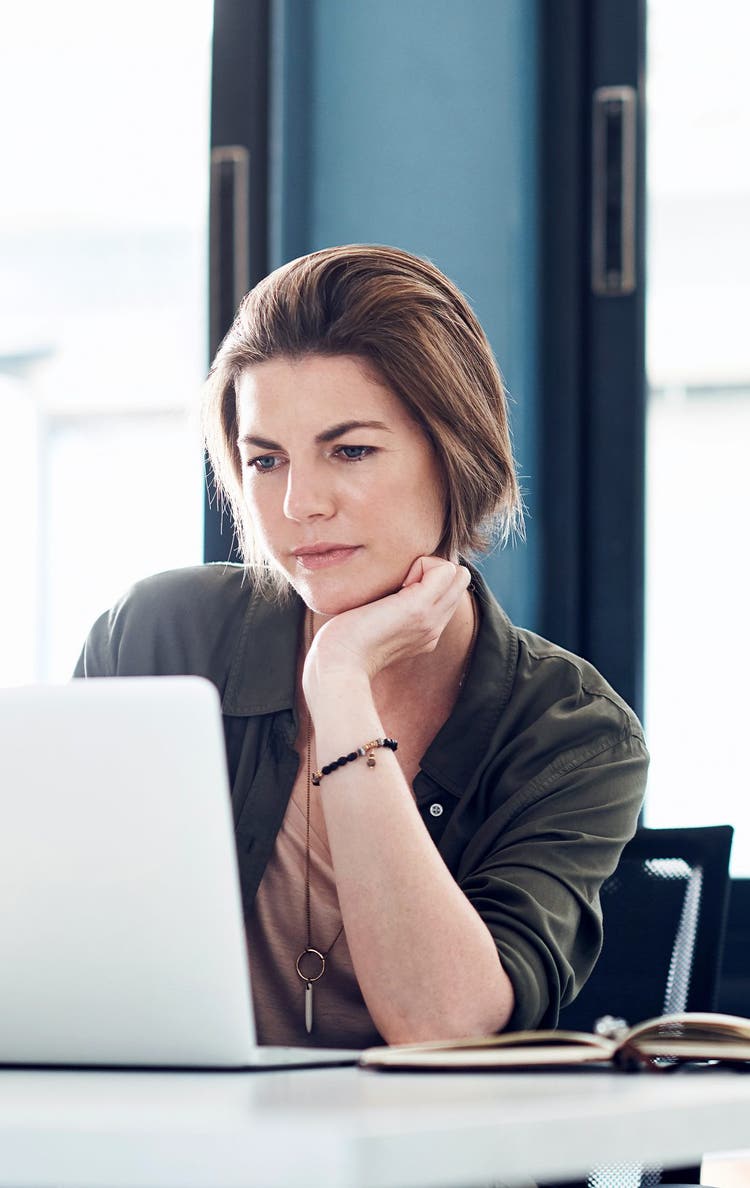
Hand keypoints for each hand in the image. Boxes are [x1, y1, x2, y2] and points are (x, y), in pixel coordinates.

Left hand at [302, 556, 470, 698]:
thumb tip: (384, 590)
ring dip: (429, 566)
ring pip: (458, 573)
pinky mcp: (419, 607)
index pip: (447, 593)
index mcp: (424, 633)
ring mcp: (431, 618)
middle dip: (432, 570)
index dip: (427, 580)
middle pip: (459, 581)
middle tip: (399, 582)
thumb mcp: (370, 625)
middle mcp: (434, 627)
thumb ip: (385, 611)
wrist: (339, 665)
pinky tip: (398, 583)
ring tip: (399, 584)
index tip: (395, 590)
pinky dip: (421, 564)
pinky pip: (444, 569)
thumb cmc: (342, 645)